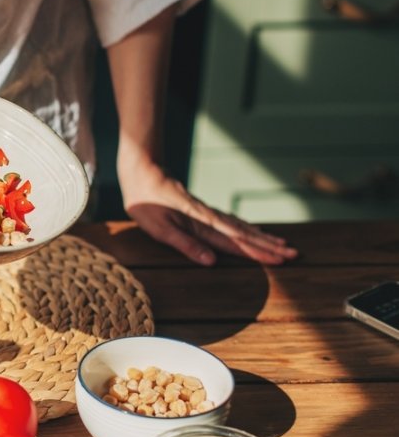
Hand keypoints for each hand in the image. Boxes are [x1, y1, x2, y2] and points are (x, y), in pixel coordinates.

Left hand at [120, 165, 297, 265]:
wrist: (143, 174)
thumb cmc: (146, 204)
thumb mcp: (160, 229)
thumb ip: (186, 245)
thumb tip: (212, 262)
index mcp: (203, 224)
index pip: (236, 243)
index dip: (259, 252)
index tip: (281, 260)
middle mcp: (210, 219)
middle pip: (245, 235)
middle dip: (268, 246)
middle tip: (293, 255)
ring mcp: (208, 214)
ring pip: (241, 227)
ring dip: (261, 237)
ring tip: (282, 244)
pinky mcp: (202, 211)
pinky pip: (231, 222)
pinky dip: (246, 228)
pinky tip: (253, 231)